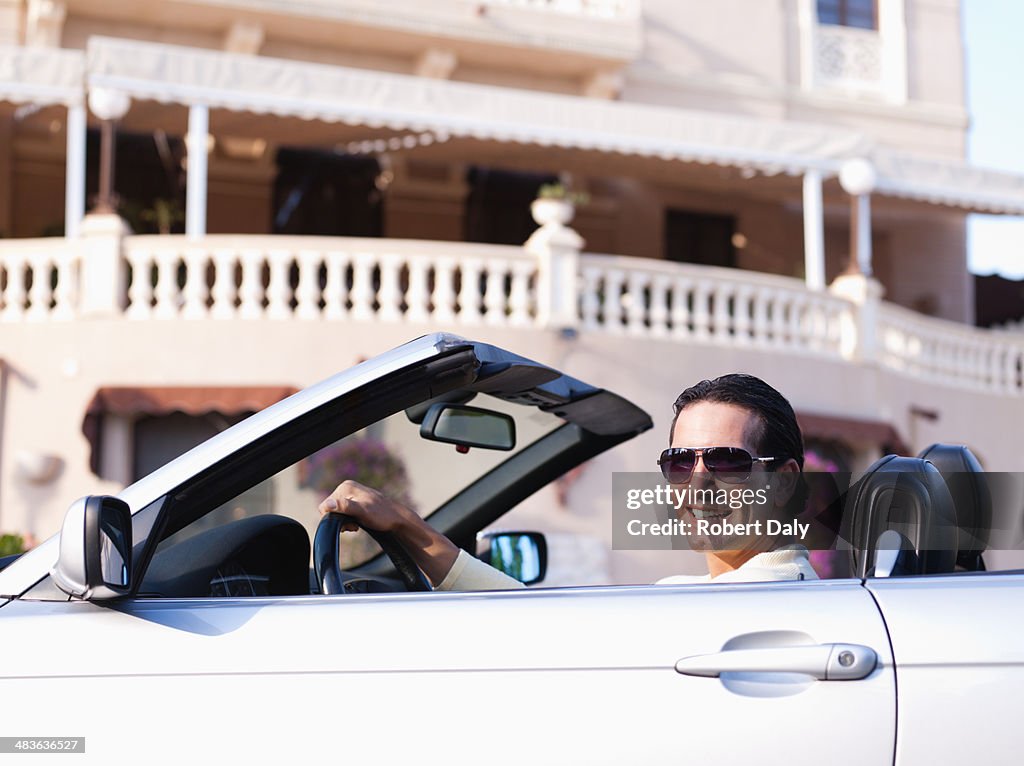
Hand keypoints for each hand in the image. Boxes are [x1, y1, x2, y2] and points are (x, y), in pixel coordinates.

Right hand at [317, 479, 459, 585]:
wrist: (398, 519)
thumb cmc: (382, 516)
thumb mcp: (362, 512)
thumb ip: (345, 507)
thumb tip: (327, 505)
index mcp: (346, 486)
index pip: (325, 506)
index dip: (334, 518)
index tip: (350, 522)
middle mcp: (347, 487)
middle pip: (331, 509)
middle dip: (340, 520)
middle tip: (355, 525)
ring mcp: (352, 494)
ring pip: (337, 512)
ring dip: (345, 522)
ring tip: (358, 524)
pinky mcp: (356, 501)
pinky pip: (344, 513)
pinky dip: (349, 520)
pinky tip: (359, 523)